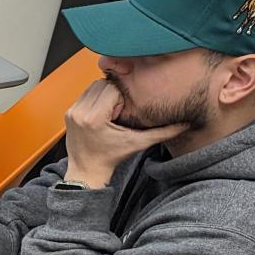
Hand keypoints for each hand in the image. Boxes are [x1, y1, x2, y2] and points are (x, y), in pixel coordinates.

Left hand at [63, 80, 189, 186]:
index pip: (113, 88)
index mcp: (94, 118)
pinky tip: (102, 114)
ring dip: (105, 94)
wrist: (87, 170)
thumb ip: (163, 132)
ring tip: (110, 113)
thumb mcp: (138, 143)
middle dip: (114, 94)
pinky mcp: (68, 112)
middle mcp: (80, 112)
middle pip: (103, 84)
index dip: (123, 97)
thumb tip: (186, 123)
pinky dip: (96, 99)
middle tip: (118, 113)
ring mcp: (72, 112)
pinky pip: (85, 94)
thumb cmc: (112, 157)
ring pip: (93, 86)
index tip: (123, 113)